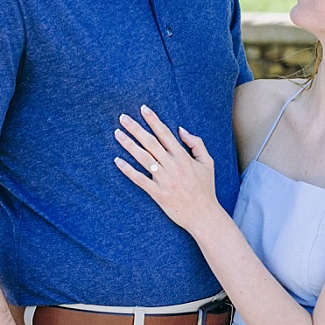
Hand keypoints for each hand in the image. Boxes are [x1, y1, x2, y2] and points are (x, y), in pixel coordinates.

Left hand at [113, 105, 219, 232]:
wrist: (204, 215)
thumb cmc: (205, 188)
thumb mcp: (207, 163)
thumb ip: (196, 144)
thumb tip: (180, 129)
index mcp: (183, 157)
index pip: (165, 134)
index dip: (153, 120)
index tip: (143, 109)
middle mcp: (172, 166)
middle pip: (150, 142)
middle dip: (136, 128)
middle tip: (122, 117)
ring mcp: (164, 180)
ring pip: (143, 158)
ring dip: (129, 145)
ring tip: (117, 133)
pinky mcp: (157, 193)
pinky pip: (139, 179)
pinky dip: (128, 170)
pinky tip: (117, 161)